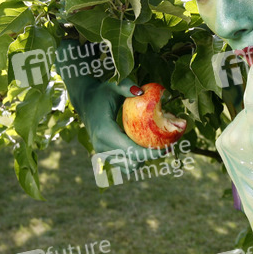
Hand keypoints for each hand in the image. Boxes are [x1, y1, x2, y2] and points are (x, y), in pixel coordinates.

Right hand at [56, 41, 159, 174]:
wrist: (85, 101)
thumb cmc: (102, 92)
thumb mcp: (113, 86)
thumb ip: (126, 86)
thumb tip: (141, 92)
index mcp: (105, 132)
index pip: (131, 150)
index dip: (151, 152)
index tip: (168, 148)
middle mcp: (102, 146)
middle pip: (132, 162)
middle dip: (151, 157)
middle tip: (168, 147)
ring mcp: (102, 153)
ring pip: (128, 167)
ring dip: (144, 160)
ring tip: (157, 147)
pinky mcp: (105, 155)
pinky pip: (124, 164)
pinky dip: (137, 160)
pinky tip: (146, 147)